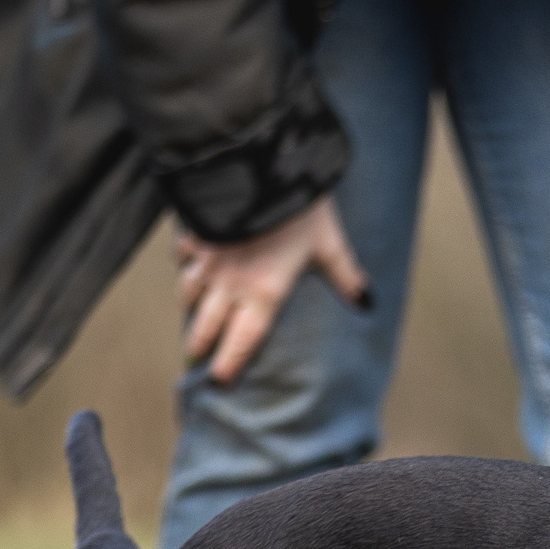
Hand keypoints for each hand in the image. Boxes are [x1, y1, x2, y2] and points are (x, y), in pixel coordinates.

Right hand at [176, 199, 370, 384]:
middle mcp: (230, 284)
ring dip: (189, 305)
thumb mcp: (328, 244)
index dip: (229, 364)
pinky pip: (182, 252)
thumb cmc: (300, 210)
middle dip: (199, 344)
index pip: (242, 341)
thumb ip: (345, 274)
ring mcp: (208, 258)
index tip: (220, 380)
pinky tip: (186, 257)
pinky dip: (183, 259)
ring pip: (187, 291)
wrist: (260, 167)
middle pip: (205, 324)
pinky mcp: (195, 231)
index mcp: (263, 294)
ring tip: (190, 312)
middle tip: (195, 356)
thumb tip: (367, 299)